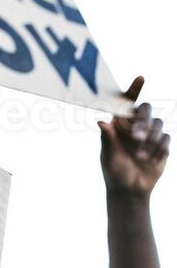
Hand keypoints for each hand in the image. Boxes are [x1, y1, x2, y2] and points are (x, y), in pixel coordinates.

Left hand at [99, 77, 168, 198]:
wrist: (129, 189)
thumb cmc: (113, 170)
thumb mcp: (108, 156)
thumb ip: (107, 139)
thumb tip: (100, 121)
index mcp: (119, 123)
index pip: (126, 102)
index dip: (134, 89)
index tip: (141, 77)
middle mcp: (135, 125)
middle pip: (146, 110)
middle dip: (143, 121)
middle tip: (136, 137)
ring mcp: (151, 134)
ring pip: (158, 125)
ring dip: (150, 140)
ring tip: (140, 157)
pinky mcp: (163, 145)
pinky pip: (167, 139)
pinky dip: (159, 148)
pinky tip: (150, 160)